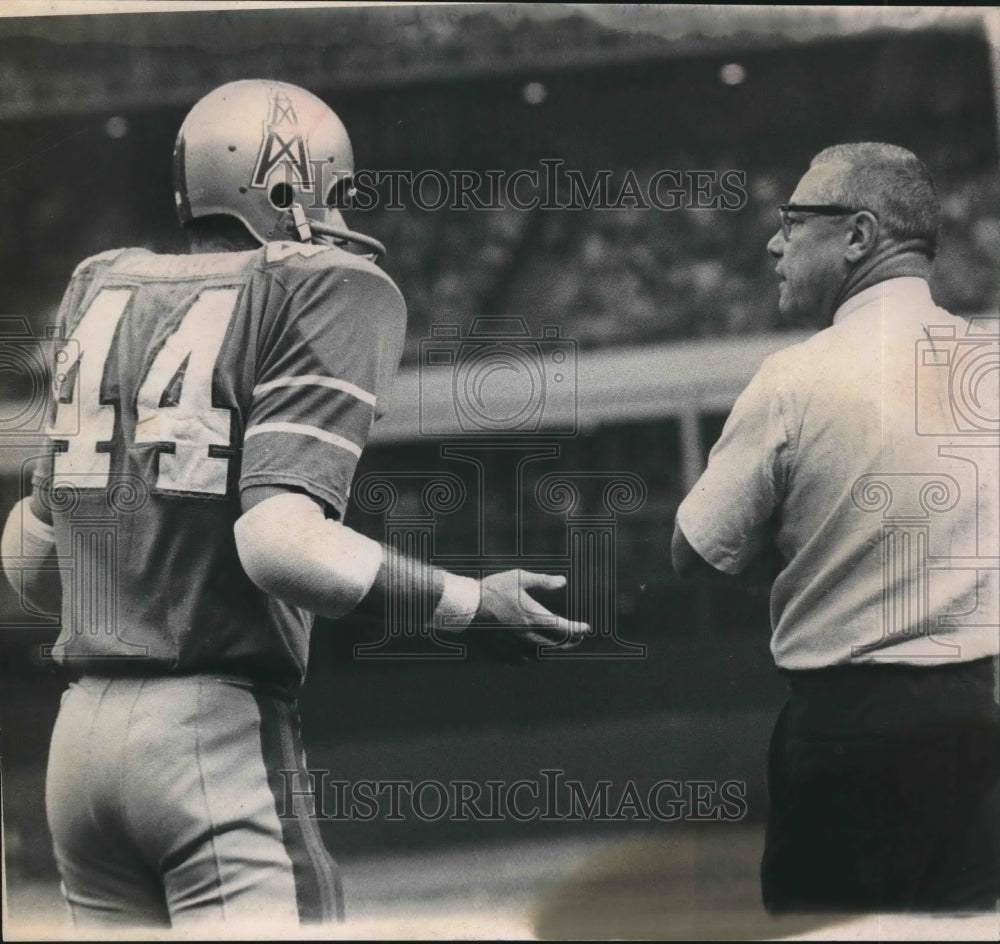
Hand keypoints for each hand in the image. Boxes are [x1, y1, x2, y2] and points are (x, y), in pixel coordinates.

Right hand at [466, 570, 588, 663]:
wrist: (466, 607)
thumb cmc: (493, 589)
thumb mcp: (519, 578)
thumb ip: (543, 581)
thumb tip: (563, 581)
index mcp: (536, 619)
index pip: (566, 629)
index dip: (578, 629)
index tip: (586, 628)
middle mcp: (529, 637)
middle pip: (557, 646)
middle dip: (570, 641)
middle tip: (576, 637)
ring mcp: (515, 648)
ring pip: (541, 656)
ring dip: (551, 650)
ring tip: (554, 644)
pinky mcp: (502, 655)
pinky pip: (521, 661)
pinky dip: (530, 657)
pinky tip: (529, 652)